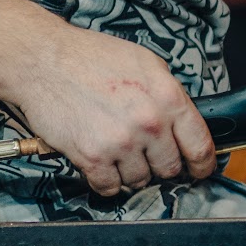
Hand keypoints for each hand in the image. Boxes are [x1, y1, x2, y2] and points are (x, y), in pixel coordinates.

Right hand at [3, 28, 216, 196]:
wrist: (43, 60)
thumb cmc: (92, 58)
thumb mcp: (146, 64)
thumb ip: (169, 95)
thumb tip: (183, 123)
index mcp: (168, 98)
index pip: (200, 146)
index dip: (202, 165)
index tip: (199, 171)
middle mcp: (150, 123)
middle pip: (171, 168)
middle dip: (160, 164)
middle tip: (145, 153)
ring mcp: (121, 142)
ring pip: (140, 180)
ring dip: (130, 171)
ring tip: (115, 148)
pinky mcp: (92, 157)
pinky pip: (110, 187)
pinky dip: (106, 180)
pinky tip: (100, 162)